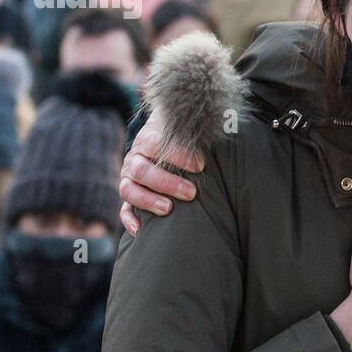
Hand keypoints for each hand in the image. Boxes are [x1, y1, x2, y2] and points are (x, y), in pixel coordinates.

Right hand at [118, 107, 203, 236]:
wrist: (163, 142)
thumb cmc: (183, 140)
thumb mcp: (187, 131)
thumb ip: (199, 130)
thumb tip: (227, 121)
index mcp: (147, 140)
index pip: (155, 144)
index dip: (176, 155)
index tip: (200, 166)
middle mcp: (135, 159)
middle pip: (143, 170)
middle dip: (167, 182)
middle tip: (192, 192)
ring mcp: (129, 179)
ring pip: (129, 189)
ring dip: (148, 200)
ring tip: (169, 209)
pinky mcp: (128, 198)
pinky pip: (124, 211)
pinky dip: (130, 220)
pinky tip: (141, 230)